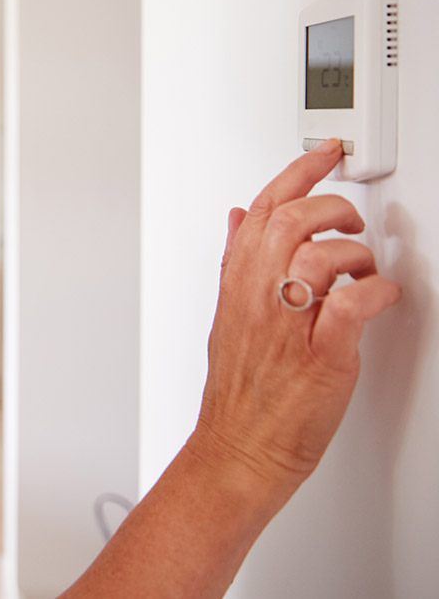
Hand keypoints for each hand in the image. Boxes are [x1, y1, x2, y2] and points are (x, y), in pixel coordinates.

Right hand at [190, 138, 400, 498]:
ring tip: (363, 268)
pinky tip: (377, 296)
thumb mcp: (226, 313)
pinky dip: (373, 292)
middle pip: (293, 221)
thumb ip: (235, 260)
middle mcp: (259, 297)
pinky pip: (350, 307)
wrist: (239, 449)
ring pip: (320, 256)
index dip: (297, 172)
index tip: (324, 154)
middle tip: (350, 220)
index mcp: (238, 283)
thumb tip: (239, 216)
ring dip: (355, 254)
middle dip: (332, 207)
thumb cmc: (237, 389)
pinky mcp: (320, 358)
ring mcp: (288, 326)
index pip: (264, 209)